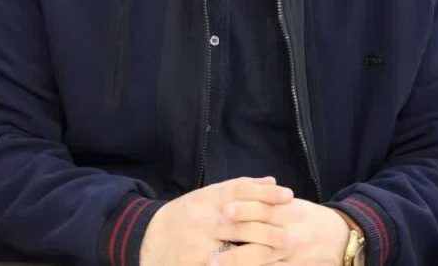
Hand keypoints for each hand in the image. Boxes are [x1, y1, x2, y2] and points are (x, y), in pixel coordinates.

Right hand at [139, 177, 295, 265]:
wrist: (145, 240)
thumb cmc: (182, 218)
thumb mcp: (205, 197)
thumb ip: (237, 189)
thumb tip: (272, 180)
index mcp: (204, 199)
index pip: (238, 190)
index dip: (265, 193)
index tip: (288, 195)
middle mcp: (201, 220)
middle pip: (240, 222)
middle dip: (268, 229)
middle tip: (292, 234)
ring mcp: (197, 245)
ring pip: (234, 250)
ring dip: (260, 252)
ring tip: (282, 252)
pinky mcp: (195, 265)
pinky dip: (243, 265)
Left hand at [208, 197, 350, 265]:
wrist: (343, 238)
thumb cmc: (310, 218)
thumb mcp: (292, 206)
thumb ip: (267, 202)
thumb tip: (234, 195)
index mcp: (288, 214)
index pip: (264, 210)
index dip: (245, 210)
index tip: (224, 211)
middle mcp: (290, 237)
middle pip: (261, 244)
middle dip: (236, 253)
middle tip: (210, 258)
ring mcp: (294, 257)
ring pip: (266, 264)